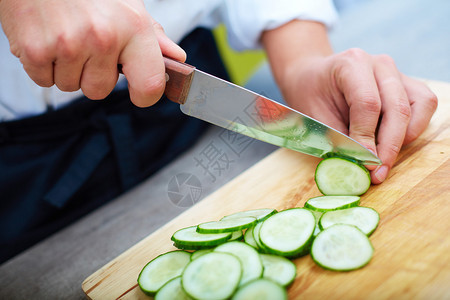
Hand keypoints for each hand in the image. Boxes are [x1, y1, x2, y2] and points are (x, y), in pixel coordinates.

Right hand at [0, 0, 184, 106]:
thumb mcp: (128, 5)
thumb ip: (152, 36)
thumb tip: (176, 59)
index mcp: (133, 28)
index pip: (150, 84)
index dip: (145, 95)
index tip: (139, 93)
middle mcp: (103, 39)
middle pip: (99, 91)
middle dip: (92, 74)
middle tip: (86, 45)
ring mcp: (68, 46)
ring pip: (71, 86)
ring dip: (67, 69)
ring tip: (65, 35)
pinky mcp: (35, 51)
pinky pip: (44, 80)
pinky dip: (43, 65)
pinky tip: (47, 38)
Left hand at [279, 49, 437, 182]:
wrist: (313, 78)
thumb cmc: (311, 95)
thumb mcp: (314, 116)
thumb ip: (338, 139)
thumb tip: (360, 166)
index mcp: (352, 64)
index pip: (368, 104)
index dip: (367, 137)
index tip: (365, 163)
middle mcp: (379, 64)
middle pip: (397, 108)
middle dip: (389, 146)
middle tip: (377, 172)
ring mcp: (396, 73)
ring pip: (418, 107)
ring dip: (403, 139)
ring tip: (383, 160)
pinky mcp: (406, 85)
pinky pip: (423, 106)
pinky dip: (412, 129)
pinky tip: (390, 143)